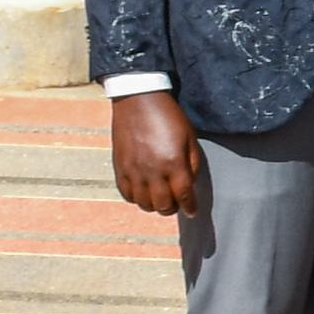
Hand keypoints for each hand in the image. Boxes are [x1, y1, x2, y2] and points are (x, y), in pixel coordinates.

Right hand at [110, 90, 200, 217]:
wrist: (139, 101)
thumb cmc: (169, 117)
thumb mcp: (190, 138)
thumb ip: (192, 164)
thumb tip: (190, 185)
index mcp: (174, 163)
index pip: (184, 195)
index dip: (190, 207)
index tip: (193, 212)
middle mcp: (153, 171)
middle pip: (163, 205)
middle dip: (173, 208)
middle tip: (177, 203)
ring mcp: (133, 172)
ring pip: (144, 204)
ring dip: (155, 205)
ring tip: (161, 198)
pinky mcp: (120, 169)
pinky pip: (127, 195)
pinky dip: (137, 198)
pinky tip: (144, 191)